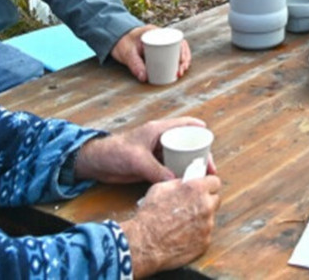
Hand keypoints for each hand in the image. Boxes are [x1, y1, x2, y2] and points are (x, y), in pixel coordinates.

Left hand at [72, 117, 207, 184]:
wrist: (97, 164)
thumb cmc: (114, 153)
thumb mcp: (137, 160)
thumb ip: (156, 170)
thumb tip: (175, 182)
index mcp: (158, 130)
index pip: (184, 125)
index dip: (198, 129)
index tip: (210, 139)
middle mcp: (160, 140)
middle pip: (186, 144)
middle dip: (199, 154)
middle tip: (209, 169)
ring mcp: (157, 153)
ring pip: (180, 158)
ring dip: (190, 167)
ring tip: (201, 179)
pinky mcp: (152, 166)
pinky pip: (170, 169)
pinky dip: (179, 175)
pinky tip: (185, 184)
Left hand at [111, 25, 191, 83]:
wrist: (112, 36)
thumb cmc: (120, 42)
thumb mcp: (127, 53)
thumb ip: (135, 65)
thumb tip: (145, 78)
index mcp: (156, 32)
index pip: (176, 40)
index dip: (182, 53)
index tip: (180, 65)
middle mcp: (160, 34)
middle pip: (179, 45)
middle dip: (184, 59)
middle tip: (180, 72)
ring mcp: (159, 40)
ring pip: (176, 50)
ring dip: (181, 61)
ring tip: (179, 73)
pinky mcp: (156, 47)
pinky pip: (169, 52)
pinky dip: (174, 60)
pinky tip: (176, 69)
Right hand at [122, 174, 221, 276]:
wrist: (144, 242)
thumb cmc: (149, 215)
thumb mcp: (160, 188)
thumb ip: (179, 183)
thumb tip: (186, 182)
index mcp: (197, 190)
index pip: (215, 182)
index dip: (208, 185)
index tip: (204, 189)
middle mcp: (206, 206)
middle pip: (215, 200)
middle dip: (206, 202)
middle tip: (192, 206)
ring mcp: (207, 226)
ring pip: (210, 219)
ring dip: (201, 219)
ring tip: (183, 223)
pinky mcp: (205, 242)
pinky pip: (205, 235)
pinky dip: (197, 235)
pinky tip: (183, 235)